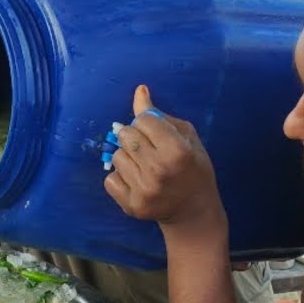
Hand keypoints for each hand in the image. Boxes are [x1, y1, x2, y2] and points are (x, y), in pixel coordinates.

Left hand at [105, 85, 225, 231]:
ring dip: (127, 158)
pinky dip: (120, 178)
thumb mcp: (186, 137)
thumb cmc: (193, 168)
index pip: (143, 119)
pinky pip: (109, 179)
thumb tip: (139, 91)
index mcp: (177, 151)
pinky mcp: (131, 205)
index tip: (158, 134)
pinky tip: (137, 181)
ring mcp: (143, 190)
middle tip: (149, 150)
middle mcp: (158, 170)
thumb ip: (160, 115)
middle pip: (125, 135)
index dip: (148, 123)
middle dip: (134, 138)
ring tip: (144, 167)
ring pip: (115, 156)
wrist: (194, 211)